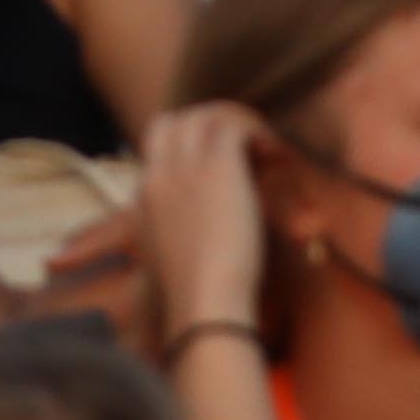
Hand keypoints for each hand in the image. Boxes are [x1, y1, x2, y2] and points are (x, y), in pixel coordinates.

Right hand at [139, 102, 272, 337]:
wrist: (205, 304)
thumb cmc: (192, 300)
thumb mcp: (163, 269)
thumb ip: (168, 244)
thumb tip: (191, 239)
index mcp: (142, 200)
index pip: (156, 153)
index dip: (187, 149)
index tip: (216, 165)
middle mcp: (158, 174)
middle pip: (172, 122)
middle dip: (204, 125)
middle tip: (240, 147)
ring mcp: (185, 165)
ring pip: (205, 116)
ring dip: (236, 126)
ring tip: (264, 146)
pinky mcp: (217, 163)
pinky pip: (234, 125)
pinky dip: (256, 131)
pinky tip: (276, 151)